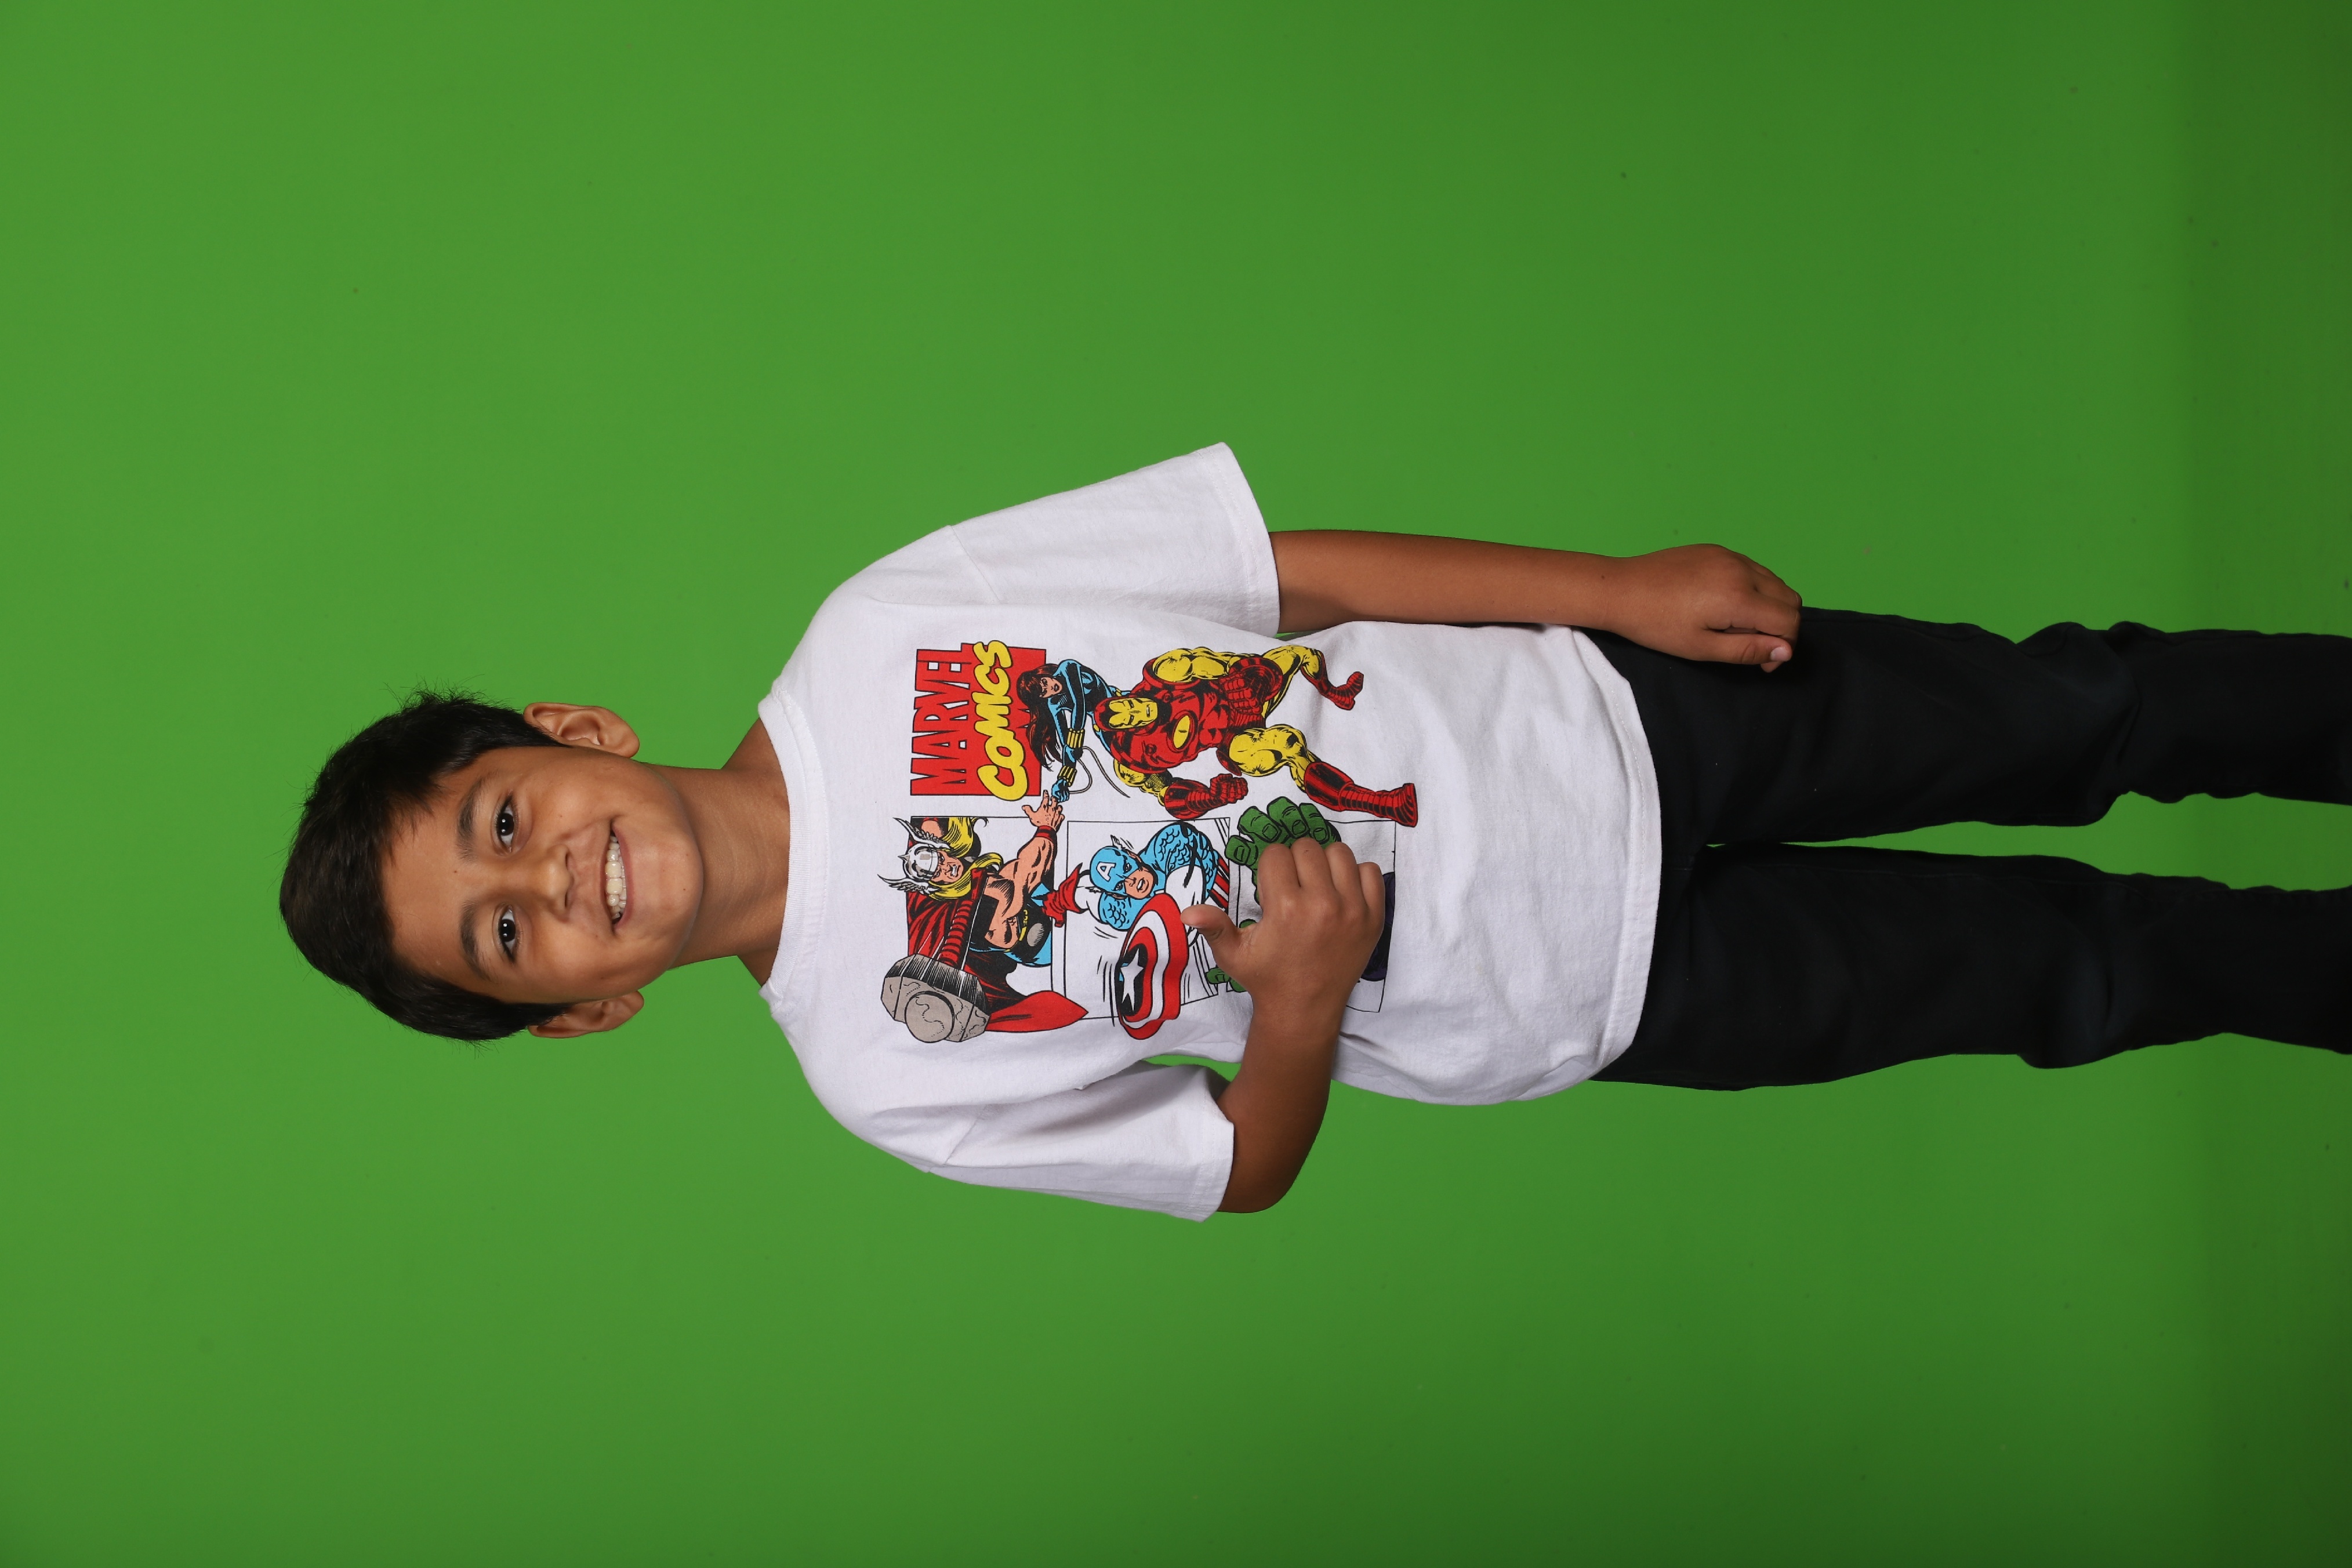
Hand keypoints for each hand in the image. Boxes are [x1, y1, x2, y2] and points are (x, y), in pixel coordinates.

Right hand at [1022, 798, 1063, 830]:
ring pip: (1060, 807)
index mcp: (1045, 807)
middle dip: (1054, 798)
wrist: (1047, 830)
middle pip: (1055, 801)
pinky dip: (1061, 815)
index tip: (1046, 792)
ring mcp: (1057, 813)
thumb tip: (1025, 807)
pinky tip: (1060, 815)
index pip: (1046, 797)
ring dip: (1059, 806)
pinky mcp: (1060, 819)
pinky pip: (1062, 815)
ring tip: (1058, 805)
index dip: (1046, 794)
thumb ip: (1028, 810)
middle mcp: (1052, 809)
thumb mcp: (1032, 816)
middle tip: (1053, 797)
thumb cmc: (1040, 823)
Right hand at [1183, 839, 1385, 1026]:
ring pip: (1339, 853)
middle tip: (1293, 887)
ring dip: (1325, 864)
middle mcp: (1322, 904)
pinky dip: (1356, 876)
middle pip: (1307, 848)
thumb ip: (1213, 927)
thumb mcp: (1233, 955)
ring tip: (1317, 887)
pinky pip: (1370, 871)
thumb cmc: (1267, 978)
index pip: (1276, 854)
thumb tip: (1186, 912)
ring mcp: (1353, 910)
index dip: (1269, 867)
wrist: (1305, 1009)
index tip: (1271, 888)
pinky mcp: (1374, 918)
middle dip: (1295, 862)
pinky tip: (1341, 893)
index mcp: (1285, 908)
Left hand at [1593, 544, 1802, 670]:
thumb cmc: (1656, 624)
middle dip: (1781, 625)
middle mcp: (1741, 570)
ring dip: (1768, 606)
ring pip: (1775, 581)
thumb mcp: (1701, 648)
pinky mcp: (1717, 550)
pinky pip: (1753, 569)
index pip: (1789, 620)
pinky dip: (1753, 588)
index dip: (1783, 646)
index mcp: (1739, 597)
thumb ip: (1748, 650)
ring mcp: (1730, 556)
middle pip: (1790, 599)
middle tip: (1751, 644)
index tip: (1762, 662)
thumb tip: (1786, 651)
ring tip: (1735, 625)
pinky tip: (1723, 604)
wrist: (1620, 589)